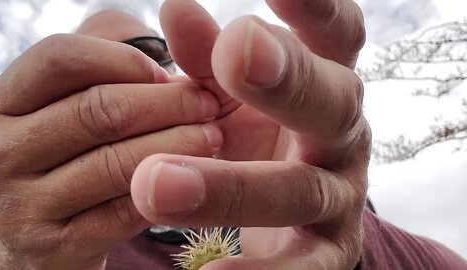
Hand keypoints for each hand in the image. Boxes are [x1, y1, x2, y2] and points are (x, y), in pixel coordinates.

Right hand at [0, 34, 221, 268]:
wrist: (30, 241)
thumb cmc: (57, 163)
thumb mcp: (59, 111)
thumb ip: (98, 67)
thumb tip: (159, 53)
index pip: (61, 58)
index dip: (125, 60)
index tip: (166, 74)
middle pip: (98, 109)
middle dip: (169, 103)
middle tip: (207, 105)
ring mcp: (21, 206)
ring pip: (117, 160)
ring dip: (180, 144)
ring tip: (212, 136)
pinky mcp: (55, 249)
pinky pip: (127, 208)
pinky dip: (169, 186)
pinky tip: (194, 175)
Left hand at [132, 0, 369, 268]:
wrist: (287, 211)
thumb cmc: (257, 135)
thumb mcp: (234, 96)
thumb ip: (208, 59)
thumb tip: (176, 10)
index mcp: (326, 84)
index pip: (337, 34)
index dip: (317, 6)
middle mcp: (343, 135)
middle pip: (332, 102)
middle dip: (287, 79)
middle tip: (237, 51)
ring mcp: (339, 196)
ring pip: (301, 189)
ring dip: (232, 186)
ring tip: (156, 183)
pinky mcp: (327, 253)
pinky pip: (301, 268)